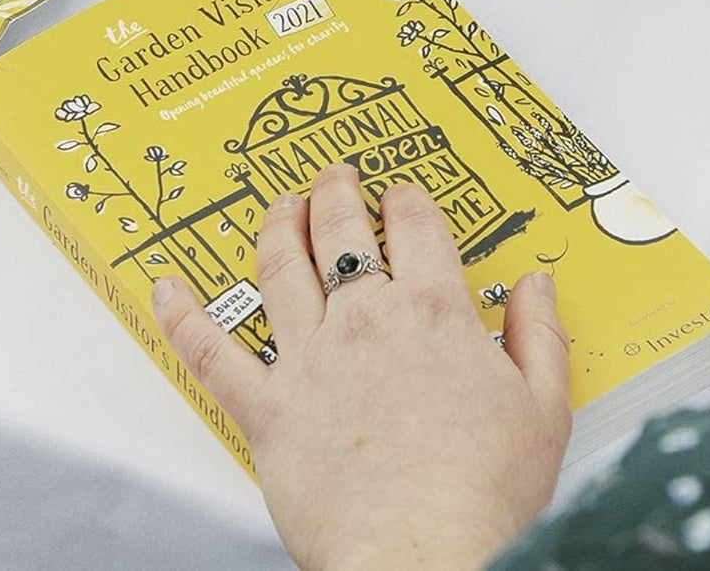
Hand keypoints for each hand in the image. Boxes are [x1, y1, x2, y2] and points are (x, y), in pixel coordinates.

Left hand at [152, 163, 571, 570]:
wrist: (424, 556)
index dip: (408, 199)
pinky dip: (182, 315)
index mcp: (435, 314)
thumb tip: (536, 285)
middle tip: (334, 177)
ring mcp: (309, 359)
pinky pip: (212, 352)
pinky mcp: (267, 407)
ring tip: (277, 204)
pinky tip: (165, 288)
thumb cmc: (483, 496)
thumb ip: (539, 338)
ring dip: (275, 224)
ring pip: (280, 266)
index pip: (416, 226)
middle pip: (341, 230)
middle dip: (336, 192)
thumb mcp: (544, 412)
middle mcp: (366, 319)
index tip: (404, 194)